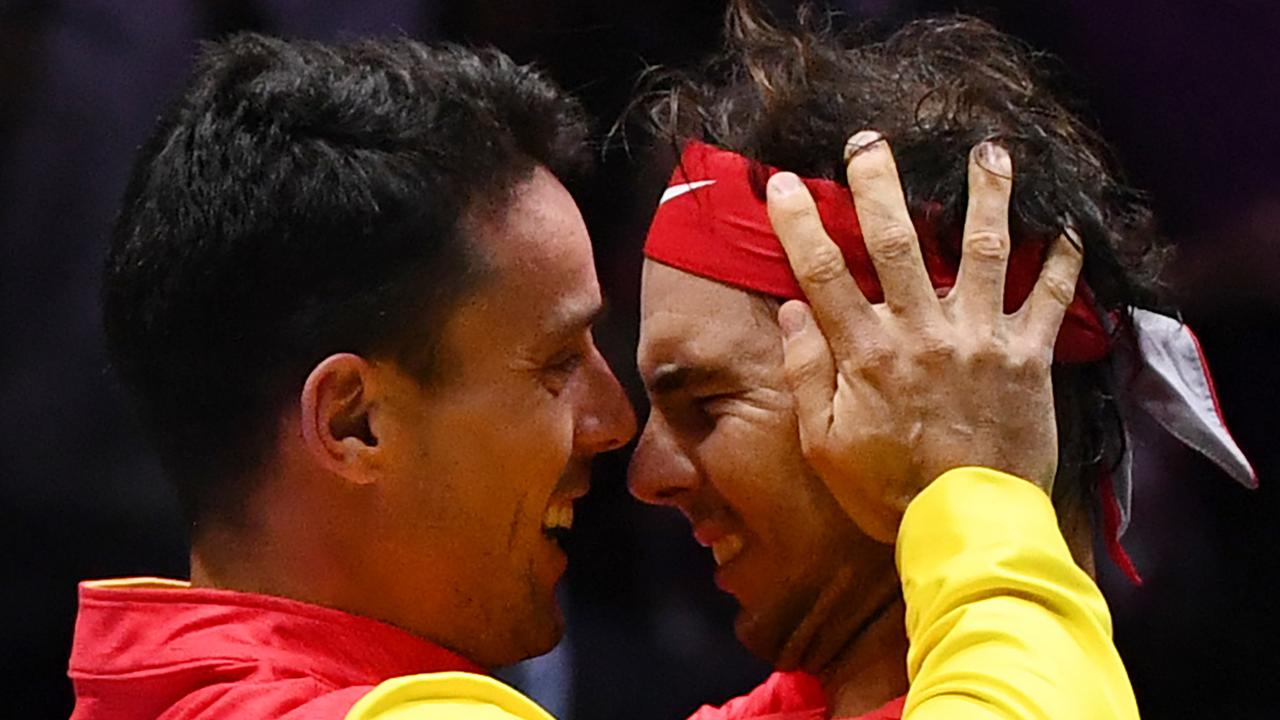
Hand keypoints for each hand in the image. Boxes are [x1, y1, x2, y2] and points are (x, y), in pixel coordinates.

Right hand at [766, 131, 1082, 543]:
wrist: (968, 526)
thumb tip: (794, 312)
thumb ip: (806, 374)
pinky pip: (1052, 302)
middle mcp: (924, 332)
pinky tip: (1069, 226)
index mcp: (868, 352)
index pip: (825, 273)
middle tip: (871, 142)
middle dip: (880, 186)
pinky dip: (1063, 263)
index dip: (800, 224)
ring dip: (986, 197)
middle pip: (898, 243)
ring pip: (983, 252)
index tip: (785, 183)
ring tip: (990, 152)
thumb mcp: (824, 443)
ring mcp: (980, 340)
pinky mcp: (1028, 359)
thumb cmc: (887, 490)